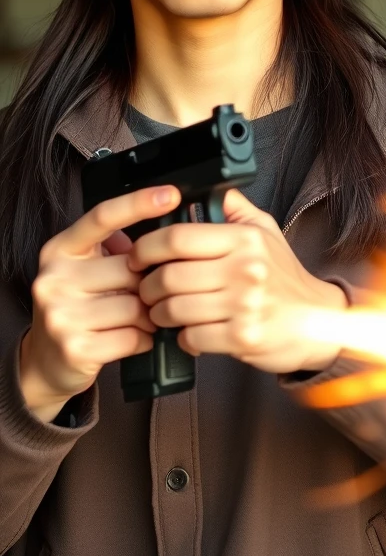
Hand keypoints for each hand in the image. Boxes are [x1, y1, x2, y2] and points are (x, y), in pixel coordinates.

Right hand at [19, 186, 176, 422]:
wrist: (45, 361)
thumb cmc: (77, 307)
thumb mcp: (86, 269)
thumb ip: (117, 248)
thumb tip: (162, 232)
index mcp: (61, 250)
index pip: (102, 217)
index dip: (139, 203)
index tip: (171, 194)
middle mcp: (55, 277)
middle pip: (131, 269)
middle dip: (147, 285)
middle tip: (141, 297)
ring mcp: (61, 314)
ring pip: (137, 306)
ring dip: (148, 316)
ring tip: (135, 320)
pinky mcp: (75, 348)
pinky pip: (134, 337)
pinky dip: (143, 339)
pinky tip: (131, 338)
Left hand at [134, 189, 345, 374]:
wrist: (316, 320)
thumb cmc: (285, 278)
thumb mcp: (267, 233)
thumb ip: (236, 210)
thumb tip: (212, 188)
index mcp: (246, 240)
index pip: (178, 237)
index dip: (147, 247)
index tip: (140, 256)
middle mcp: (246, 269)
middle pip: (168, 276)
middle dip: (148, 286)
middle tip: (149, 289)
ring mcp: (245, 304)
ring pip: (173, 309)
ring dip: (161, 314)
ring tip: (167, 310)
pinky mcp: (242, 336)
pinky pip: (191, 337)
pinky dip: (184, 337)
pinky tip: (192, 331)